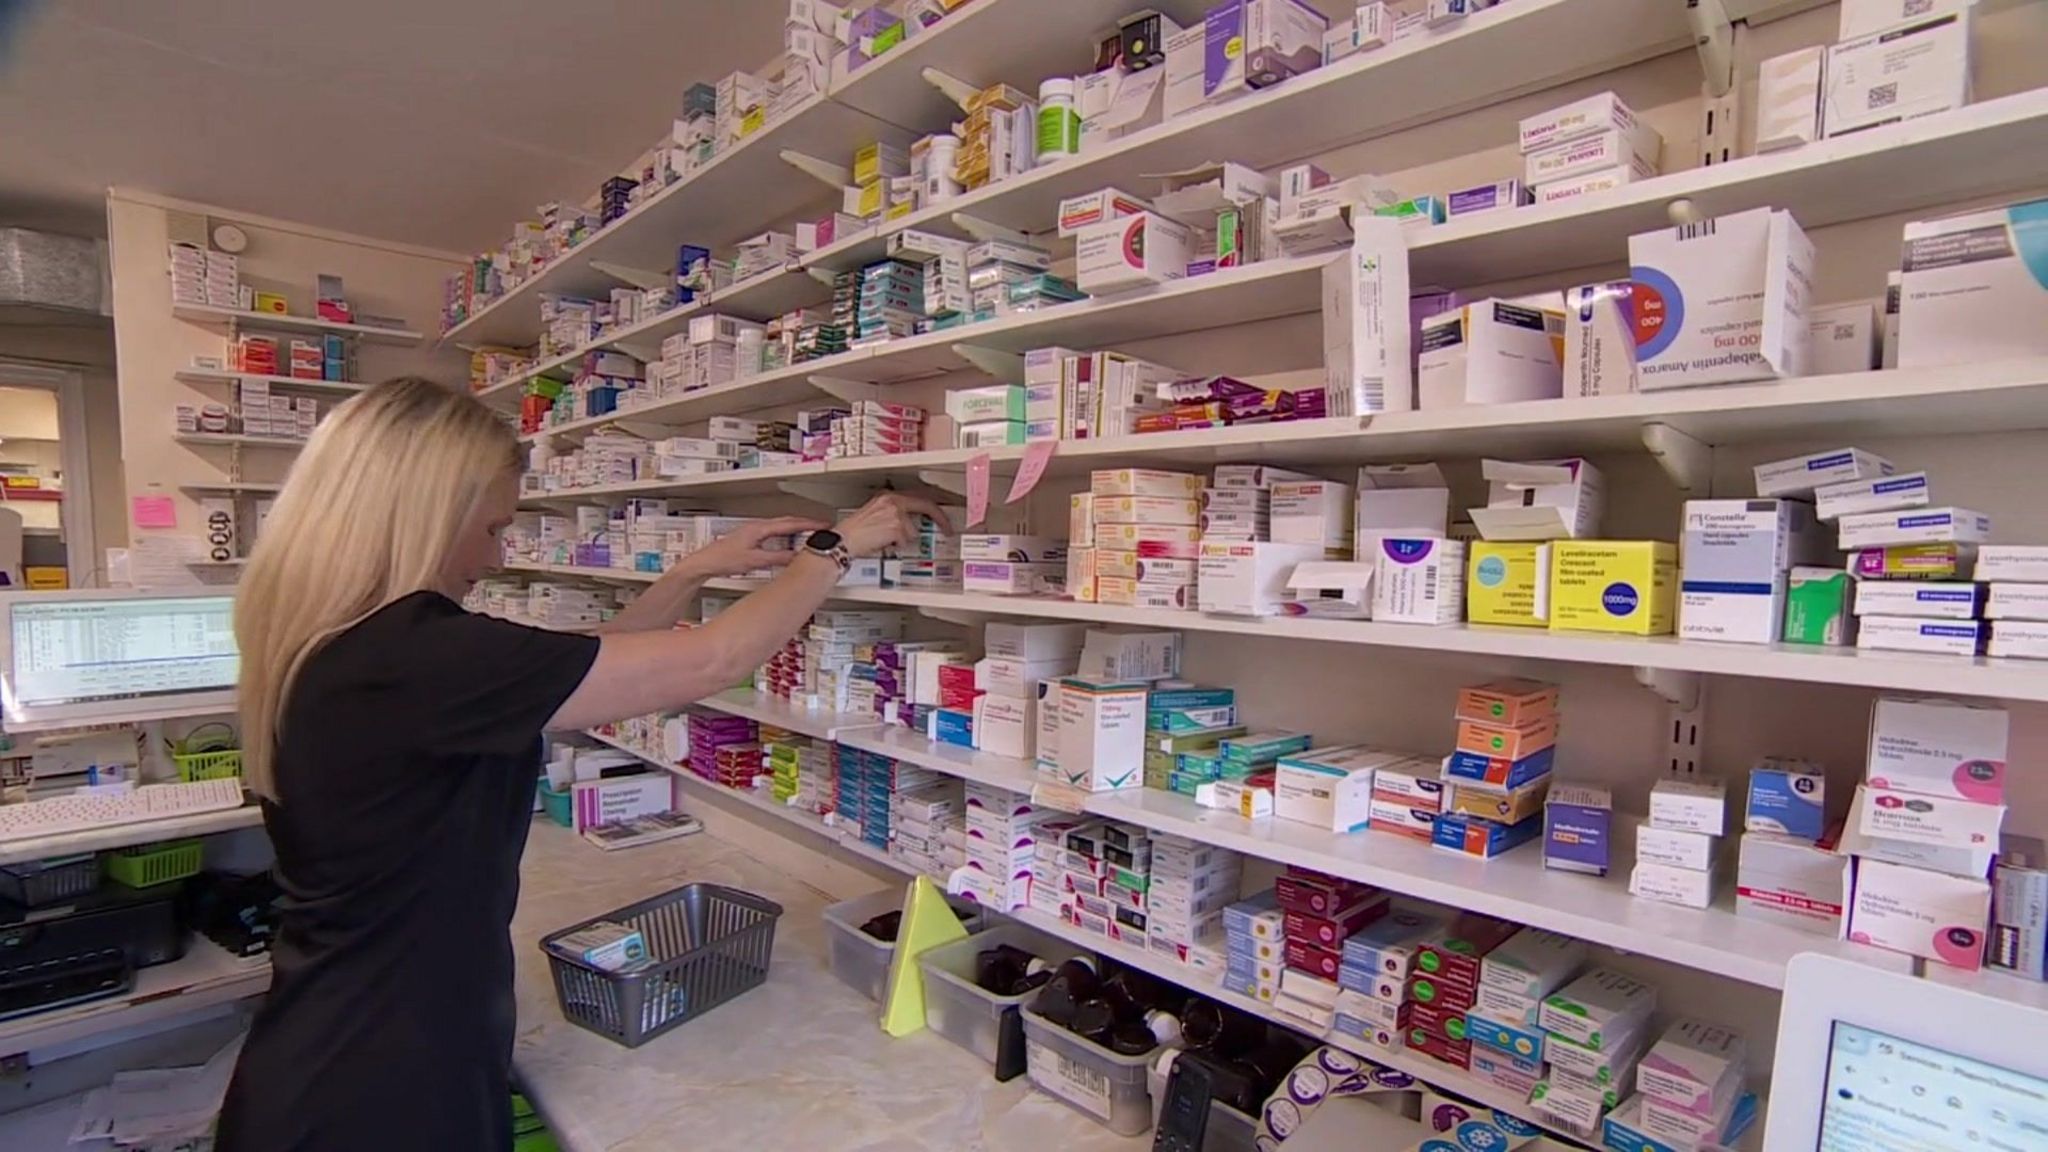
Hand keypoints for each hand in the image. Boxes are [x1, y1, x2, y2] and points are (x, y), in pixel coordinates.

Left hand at [683, 516, 826, 577]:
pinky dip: (784, 536)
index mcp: (759, 528)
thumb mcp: (754, 560)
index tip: (823, 525)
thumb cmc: (722, 559)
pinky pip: (773, 533)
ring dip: (795, 529)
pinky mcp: (748, 538)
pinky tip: (786, 544)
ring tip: (808, 535)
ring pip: (779, 527)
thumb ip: (776, 558)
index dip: (809, 525)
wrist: (703, 563)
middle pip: (786, 522)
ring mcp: (752, 531)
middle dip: (805, 524)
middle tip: (821, 528)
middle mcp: (756, 526)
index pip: (790, 524)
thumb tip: (795, 557)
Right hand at [830, 492, 947, 557]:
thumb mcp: (875, 515)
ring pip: (913, 531)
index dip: (932, 507)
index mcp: (887, 496)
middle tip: (948, 529)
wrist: (842, 541)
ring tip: (883, 541)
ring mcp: (896, 513)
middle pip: (925, 506)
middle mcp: (892, 500)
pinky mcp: (896, 526)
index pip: (916, 497)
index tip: (940, 514)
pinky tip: (882, 544)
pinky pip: (905, 541)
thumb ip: (893, 514)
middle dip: (940, 519)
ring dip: (902, 540)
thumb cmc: (853, 533)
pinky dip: (895, 546)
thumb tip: (910, 525)